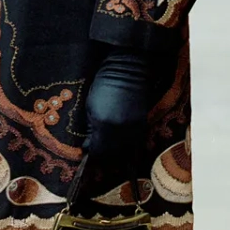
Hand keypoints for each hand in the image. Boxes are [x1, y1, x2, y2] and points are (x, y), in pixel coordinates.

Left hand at [84, 49, 151, 181]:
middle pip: (112, 155)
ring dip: (116, 156)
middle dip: (103, 158)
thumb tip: (89, 147)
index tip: (86, 153)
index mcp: (104, 125)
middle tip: (95, 156)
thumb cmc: (104, 85)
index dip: (91, 155)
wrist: (128, 70)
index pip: (97, 151)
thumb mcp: (90, 106)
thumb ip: (91, 129)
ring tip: (108, 156)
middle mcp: (120, 131)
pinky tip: (124, 152)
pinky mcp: (143, 125)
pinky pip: (136, 145)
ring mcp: (134, 129)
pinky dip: (128, 150)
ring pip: (125, 153)